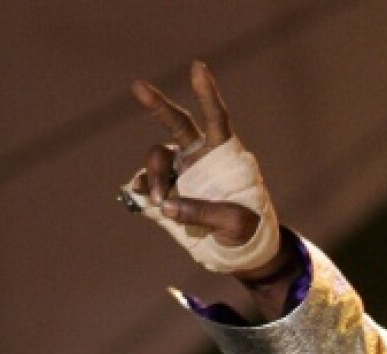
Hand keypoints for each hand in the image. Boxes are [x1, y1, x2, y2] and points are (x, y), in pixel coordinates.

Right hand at [127, 61, 286, 277]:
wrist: (241, 254)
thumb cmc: (249, 231)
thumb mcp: (236, 223)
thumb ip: (204, 212)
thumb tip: (166, 203)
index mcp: (224, 153)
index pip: (216, 118)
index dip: (207, 94)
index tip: (197, 67)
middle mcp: (199, 156)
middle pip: (176, 124)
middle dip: (157, 105)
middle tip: (138, 86)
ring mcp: (181, 173)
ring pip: (158, 159)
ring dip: (154, 175)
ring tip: (159, 200)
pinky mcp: (167, 194)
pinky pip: (146, 184)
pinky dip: (141, 188)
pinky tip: (140, 195)